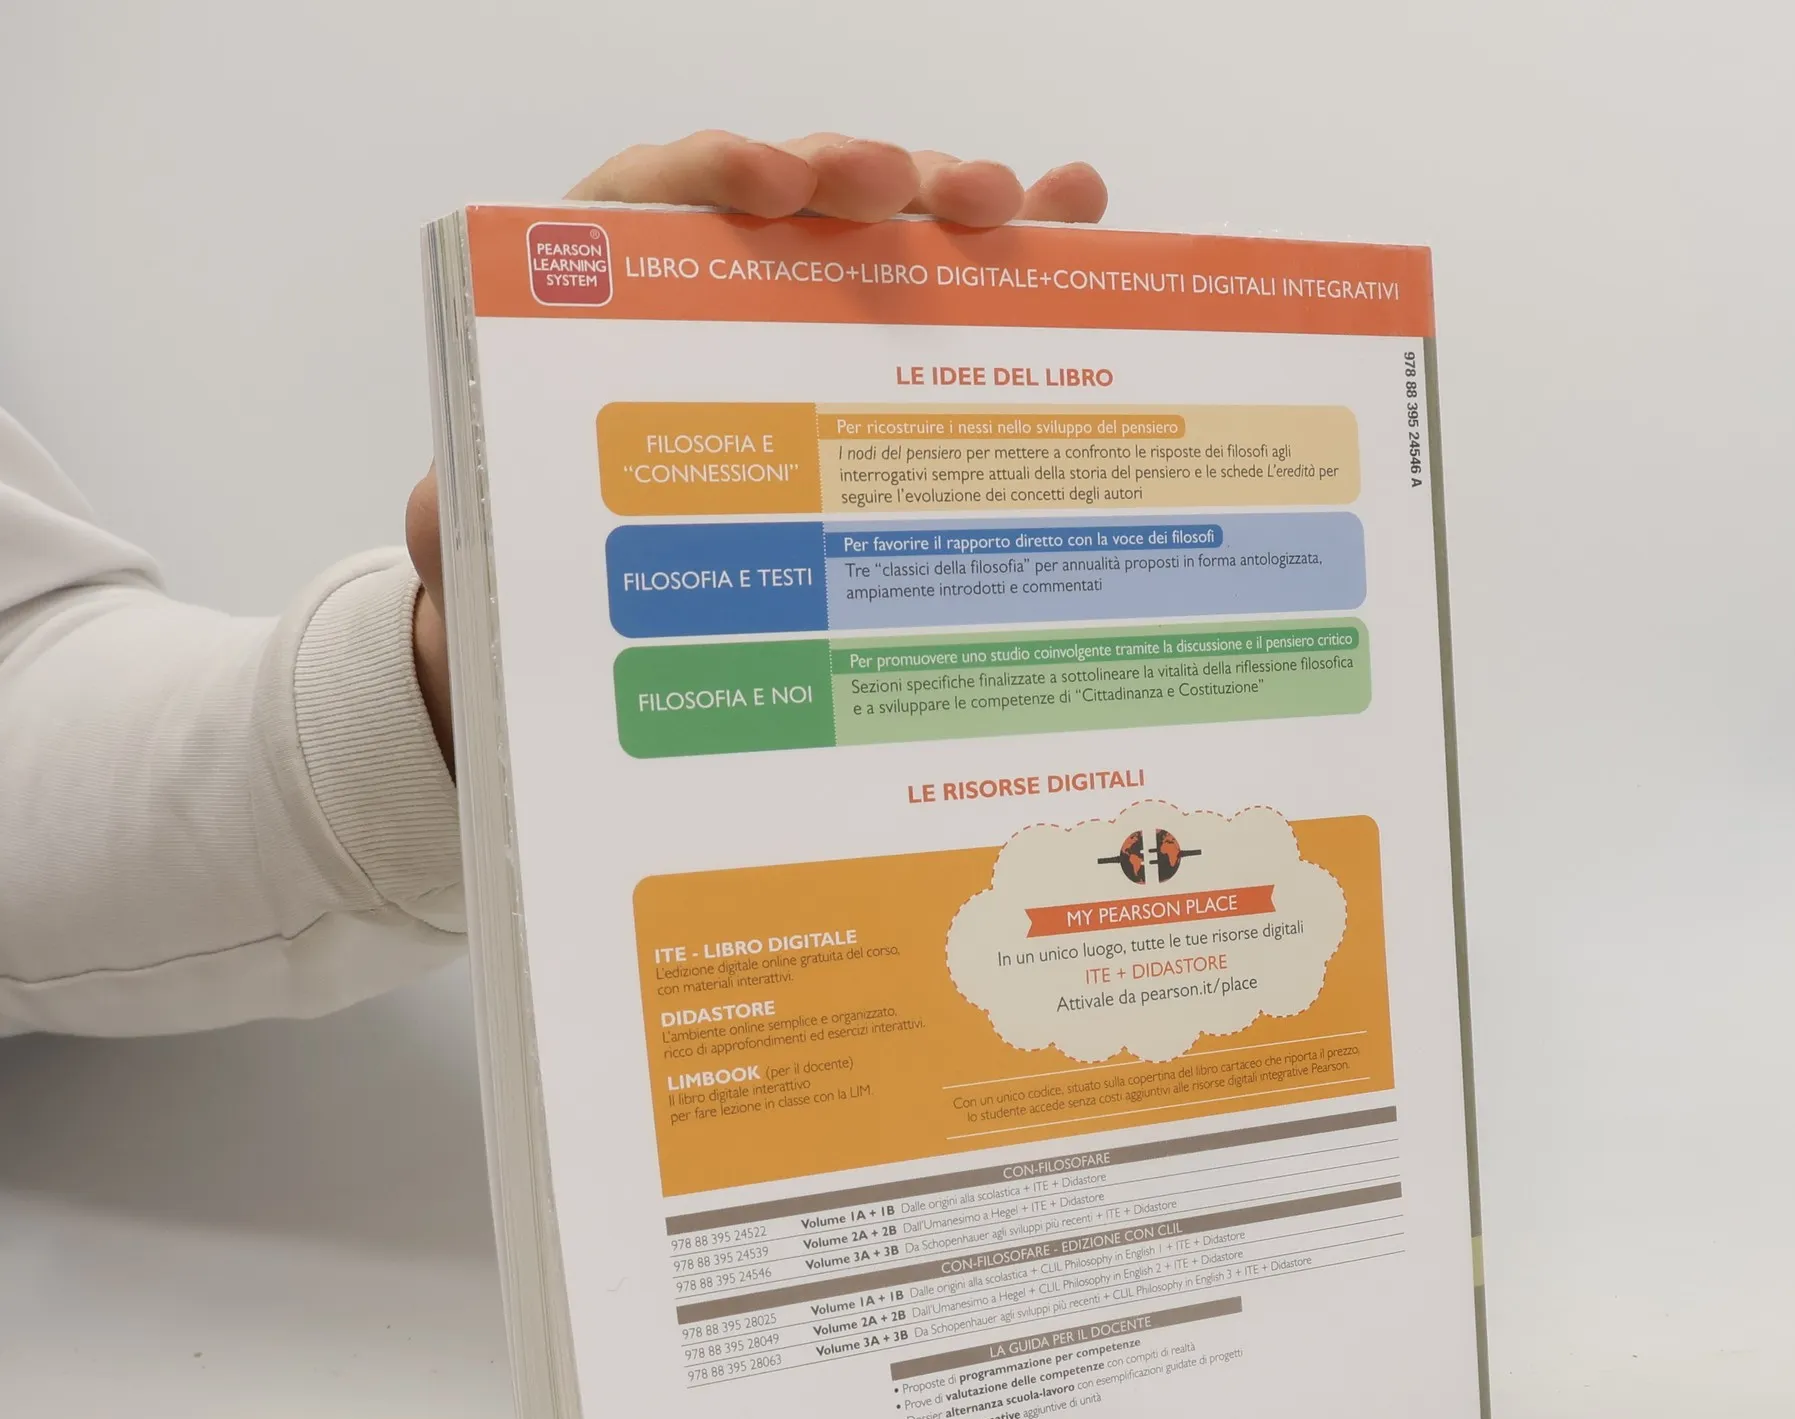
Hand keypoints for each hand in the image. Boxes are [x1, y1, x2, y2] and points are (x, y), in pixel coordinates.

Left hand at [406, 133, 1108, 767]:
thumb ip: (466, 516)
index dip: (711, 178)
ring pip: (878, 238)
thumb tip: (446, 522)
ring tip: (1034, 207)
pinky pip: (939, 300)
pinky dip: (1008, 266)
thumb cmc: (536, 542)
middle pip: (790, 200)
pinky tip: (1078, 227)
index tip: (772, 188)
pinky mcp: (861, 363)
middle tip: (934, 193)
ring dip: (957, 210)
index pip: (649, 198)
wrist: (580, 595)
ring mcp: (796, 317)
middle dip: (866, 180)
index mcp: (604, 297)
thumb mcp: (485, 531)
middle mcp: (709, 288)